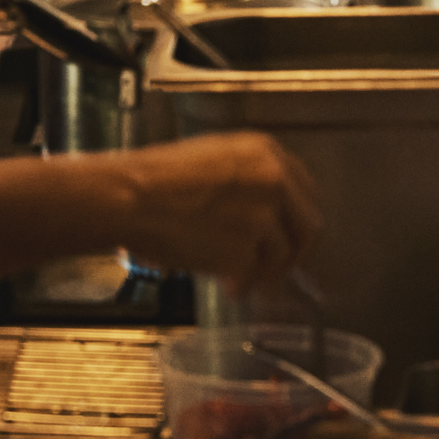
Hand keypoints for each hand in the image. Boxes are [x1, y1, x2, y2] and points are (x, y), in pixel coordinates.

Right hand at [113, 132, 321, 296]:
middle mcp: (274, 182)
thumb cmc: (157, 178)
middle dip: (291, 252)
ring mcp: (263, 218)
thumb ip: (251, 178)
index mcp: (268, 153)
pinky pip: (252, 278)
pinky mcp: (245, 252)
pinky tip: (224, 283)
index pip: (307, 192)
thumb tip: (269, 209)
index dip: (297, 219)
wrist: (131, 197)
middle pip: (307, 228)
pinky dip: (240, 286)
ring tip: (234, 274)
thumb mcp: (215, 157)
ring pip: (281, 258)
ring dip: (261, 272)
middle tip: (274, 266)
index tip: (290, 233)